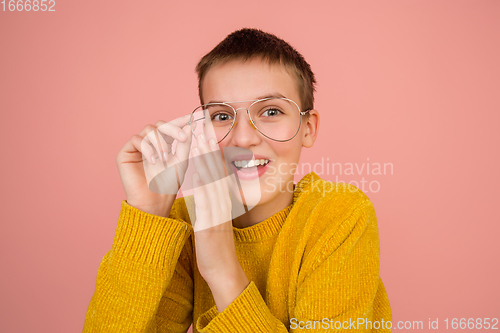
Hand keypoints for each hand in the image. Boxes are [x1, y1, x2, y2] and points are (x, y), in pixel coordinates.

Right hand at [116, 115, 192, 216]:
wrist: (154, 201)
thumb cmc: (168, 185)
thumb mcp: (181, 162)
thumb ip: (185, 143)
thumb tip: (189, 124)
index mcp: (164, 145)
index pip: (170, 128)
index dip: (180, 121)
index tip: (191, 117)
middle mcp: (150, 144)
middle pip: (159, 124)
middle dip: (172, 129)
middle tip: (182, 138)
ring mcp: (137, 148)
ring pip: (149, 130)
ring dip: (160, 142)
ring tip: (164, 158)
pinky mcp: (125, 153)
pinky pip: (136, 139)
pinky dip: (147, 148)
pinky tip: (153, 161)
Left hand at [191, 132, 248, 290]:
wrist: (223, 270)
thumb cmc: (216, 244)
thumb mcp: (216, 217)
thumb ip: (213, 200)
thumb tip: (206, 185)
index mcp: (223, 199)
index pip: (218, 168)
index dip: (212, 148)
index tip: (205, 130)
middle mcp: (222, 202)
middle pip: (216, 168)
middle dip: (209, 145)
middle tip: (203, 123)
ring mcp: (217, 212)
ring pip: (212, 179)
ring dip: (205, 158)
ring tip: (199, 138)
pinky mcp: (210, 223)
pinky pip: (205, 200)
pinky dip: (200, 183)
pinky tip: (194, 170)